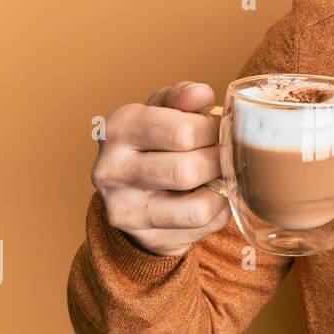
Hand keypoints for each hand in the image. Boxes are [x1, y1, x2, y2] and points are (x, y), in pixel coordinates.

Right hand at [90, 81, 229, 256]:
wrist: (134, 190)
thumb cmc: (156, 140)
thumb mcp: (164, 109)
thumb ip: (183, 96)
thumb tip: (201, 94)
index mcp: (117, 128)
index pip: (182, 132)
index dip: (212, 130)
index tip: (215, 129)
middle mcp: (111, 171)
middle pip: (189, 171)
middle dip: (218, 160)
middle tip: (222, 153)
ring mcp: (125, 210)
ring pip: (198, 207)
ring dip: (221, 188)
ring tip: (218, 174)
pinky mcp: (147, 238)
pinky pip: (203, 226)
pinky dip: (218, 209)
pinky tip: (209, 195)